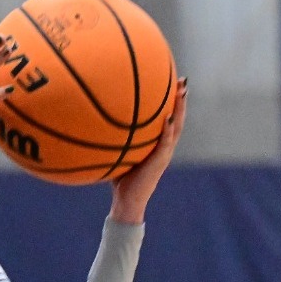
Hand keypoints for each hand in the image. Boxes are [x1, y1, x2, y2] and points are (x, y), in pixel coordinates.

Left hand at [110, 78, 186, 224]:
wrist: (128, 201)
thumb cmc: (121, 179)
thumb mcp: (119, 154)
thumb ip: (116, 139)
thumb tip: (97, 121)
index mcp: (159, 144)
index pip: (169, 118)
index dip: (173, 102)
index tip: (174, 83)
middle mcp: (165, 147)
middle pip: (178, 118)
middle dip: (181, 99)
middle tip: (183, 80)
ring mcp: (164, 154)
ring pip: (177, 127)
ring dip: (180, 110)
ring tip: (182, 93)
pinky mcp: (159, 162)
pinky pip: (165, 143)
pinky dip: (168, 131)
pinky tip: (168, 119)